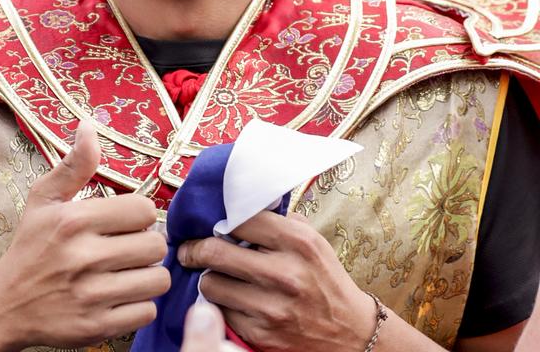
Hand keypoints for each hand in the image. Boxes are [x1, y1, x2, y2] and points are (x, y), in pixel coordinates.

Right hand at [0, 120, 169, 350]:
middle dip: (146, 244)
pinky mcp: (96, 327)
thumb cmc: (30, 246)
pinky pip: (146, 311)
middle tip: (130, 247)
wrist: (3, 305)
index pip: (144, 210)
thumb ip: (74, 164)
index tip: (127, 222)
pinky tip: (123, 294)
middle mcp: (85, 257)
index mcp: (75, 220)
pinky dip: (140, 303)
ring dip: (148, 274)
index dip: (140, 215)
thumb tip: (89, 127)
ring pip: (157, 280)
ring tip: (130, 270)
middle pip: (155, 245)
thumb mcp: (44, 199)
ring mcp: (91, 295)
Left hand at [178, 211, 375, 351]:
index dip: (217, 219)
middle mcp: (284, 273)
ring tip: (215, 275)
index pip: (238, 218)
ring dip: (207, 278)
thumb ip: (278, 221)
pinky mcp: (262, 334)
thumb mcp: (311, 240)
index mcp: (296, 242)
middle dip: (195, 249)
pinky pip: (222, 312)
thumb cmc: (325, 279)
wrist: (350, 332)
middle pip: (215, 252)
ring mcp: (271, 307)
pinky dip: (221, 304)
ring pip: (211, 284)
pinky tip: (231, 299)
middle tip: (189, 249)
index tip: (206, 223)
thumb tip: (238, 206)